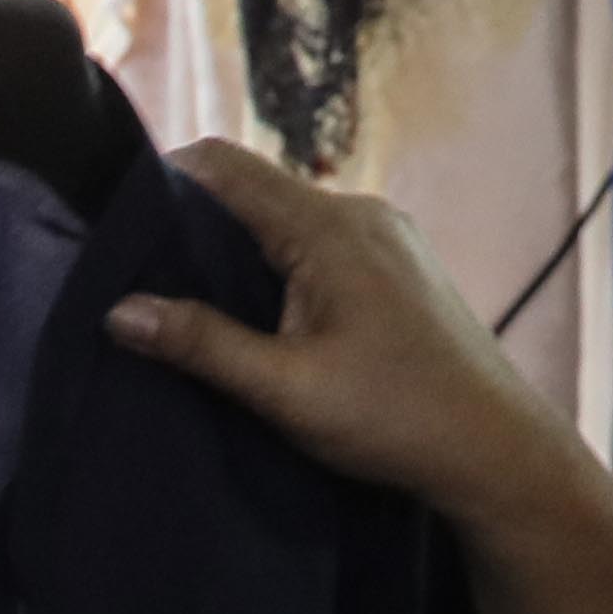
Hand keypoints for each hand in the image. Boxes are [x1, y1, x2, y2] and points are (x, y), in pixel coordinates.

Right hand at [102, 140, 599, 533]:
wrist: (494, 448)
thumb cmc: (393, 417)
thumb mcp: (283, 388)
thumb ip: (201, 344)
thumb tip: (118, 311)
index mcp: (328, 227)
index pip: (226, 165)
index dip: (165, 182)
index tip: (119, 226)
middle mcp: (359, 212)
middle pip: (255, 190)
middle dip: (195, 227)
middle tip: (142, 279)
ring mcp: (384, 235)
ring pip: (286, 220)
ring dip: (237, 252)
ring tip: (194, 307)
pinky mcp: (395, 263)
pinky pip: (318, 243)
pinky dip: (277, 267)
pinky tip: (260, 320)